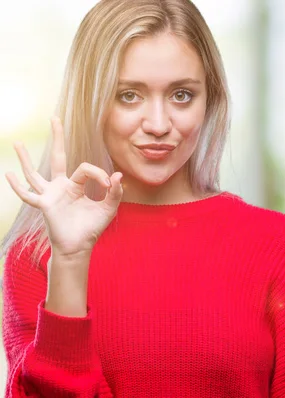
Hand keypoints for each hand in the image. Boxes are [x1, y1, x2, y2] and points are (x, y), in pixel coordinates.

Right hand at [5, 117, 122, 256]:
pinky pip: (28, 195)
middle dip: (57, 138)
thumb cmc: (93, 227)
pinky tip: (8, 173)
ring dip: (26, 159)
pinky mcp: (44, 205)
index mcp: (80, 185)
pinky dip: (18, 186)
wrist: (80, 246)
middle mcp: (63, 186)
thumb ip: (115, 193)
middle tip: (55, 118)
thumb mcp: (109, 209)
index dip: (98, 174)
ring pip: (35, 174)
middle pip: (58, 157)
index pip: (86, 168)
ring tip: (17, 143)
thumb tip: (117, 176)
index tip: (108, 185)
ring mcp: (51, 195)